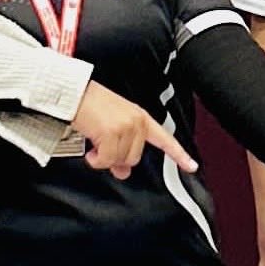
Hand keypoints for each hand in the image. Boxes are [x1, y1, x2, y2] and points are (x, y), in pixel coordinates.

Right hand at [69, 83, 197, 178]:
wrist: (73, 93)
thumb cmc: (90, 105)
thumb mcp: (111, 126)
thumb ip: (122, 149)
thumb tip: (123, 172)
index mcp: (140, 117)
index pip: (165, 139)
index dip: (179, 154)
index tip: (191, 166)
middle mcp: (136, 122)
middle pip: (135, 158)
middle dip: (117, 158)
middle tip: (101, 152)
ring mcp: (125, 127)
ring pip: (120, 160)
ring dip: (104, 158)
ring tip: (94, 144)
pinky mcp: (111, 133)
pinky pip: (106, 160)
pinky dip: (96, 160)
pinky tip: (90, 150)